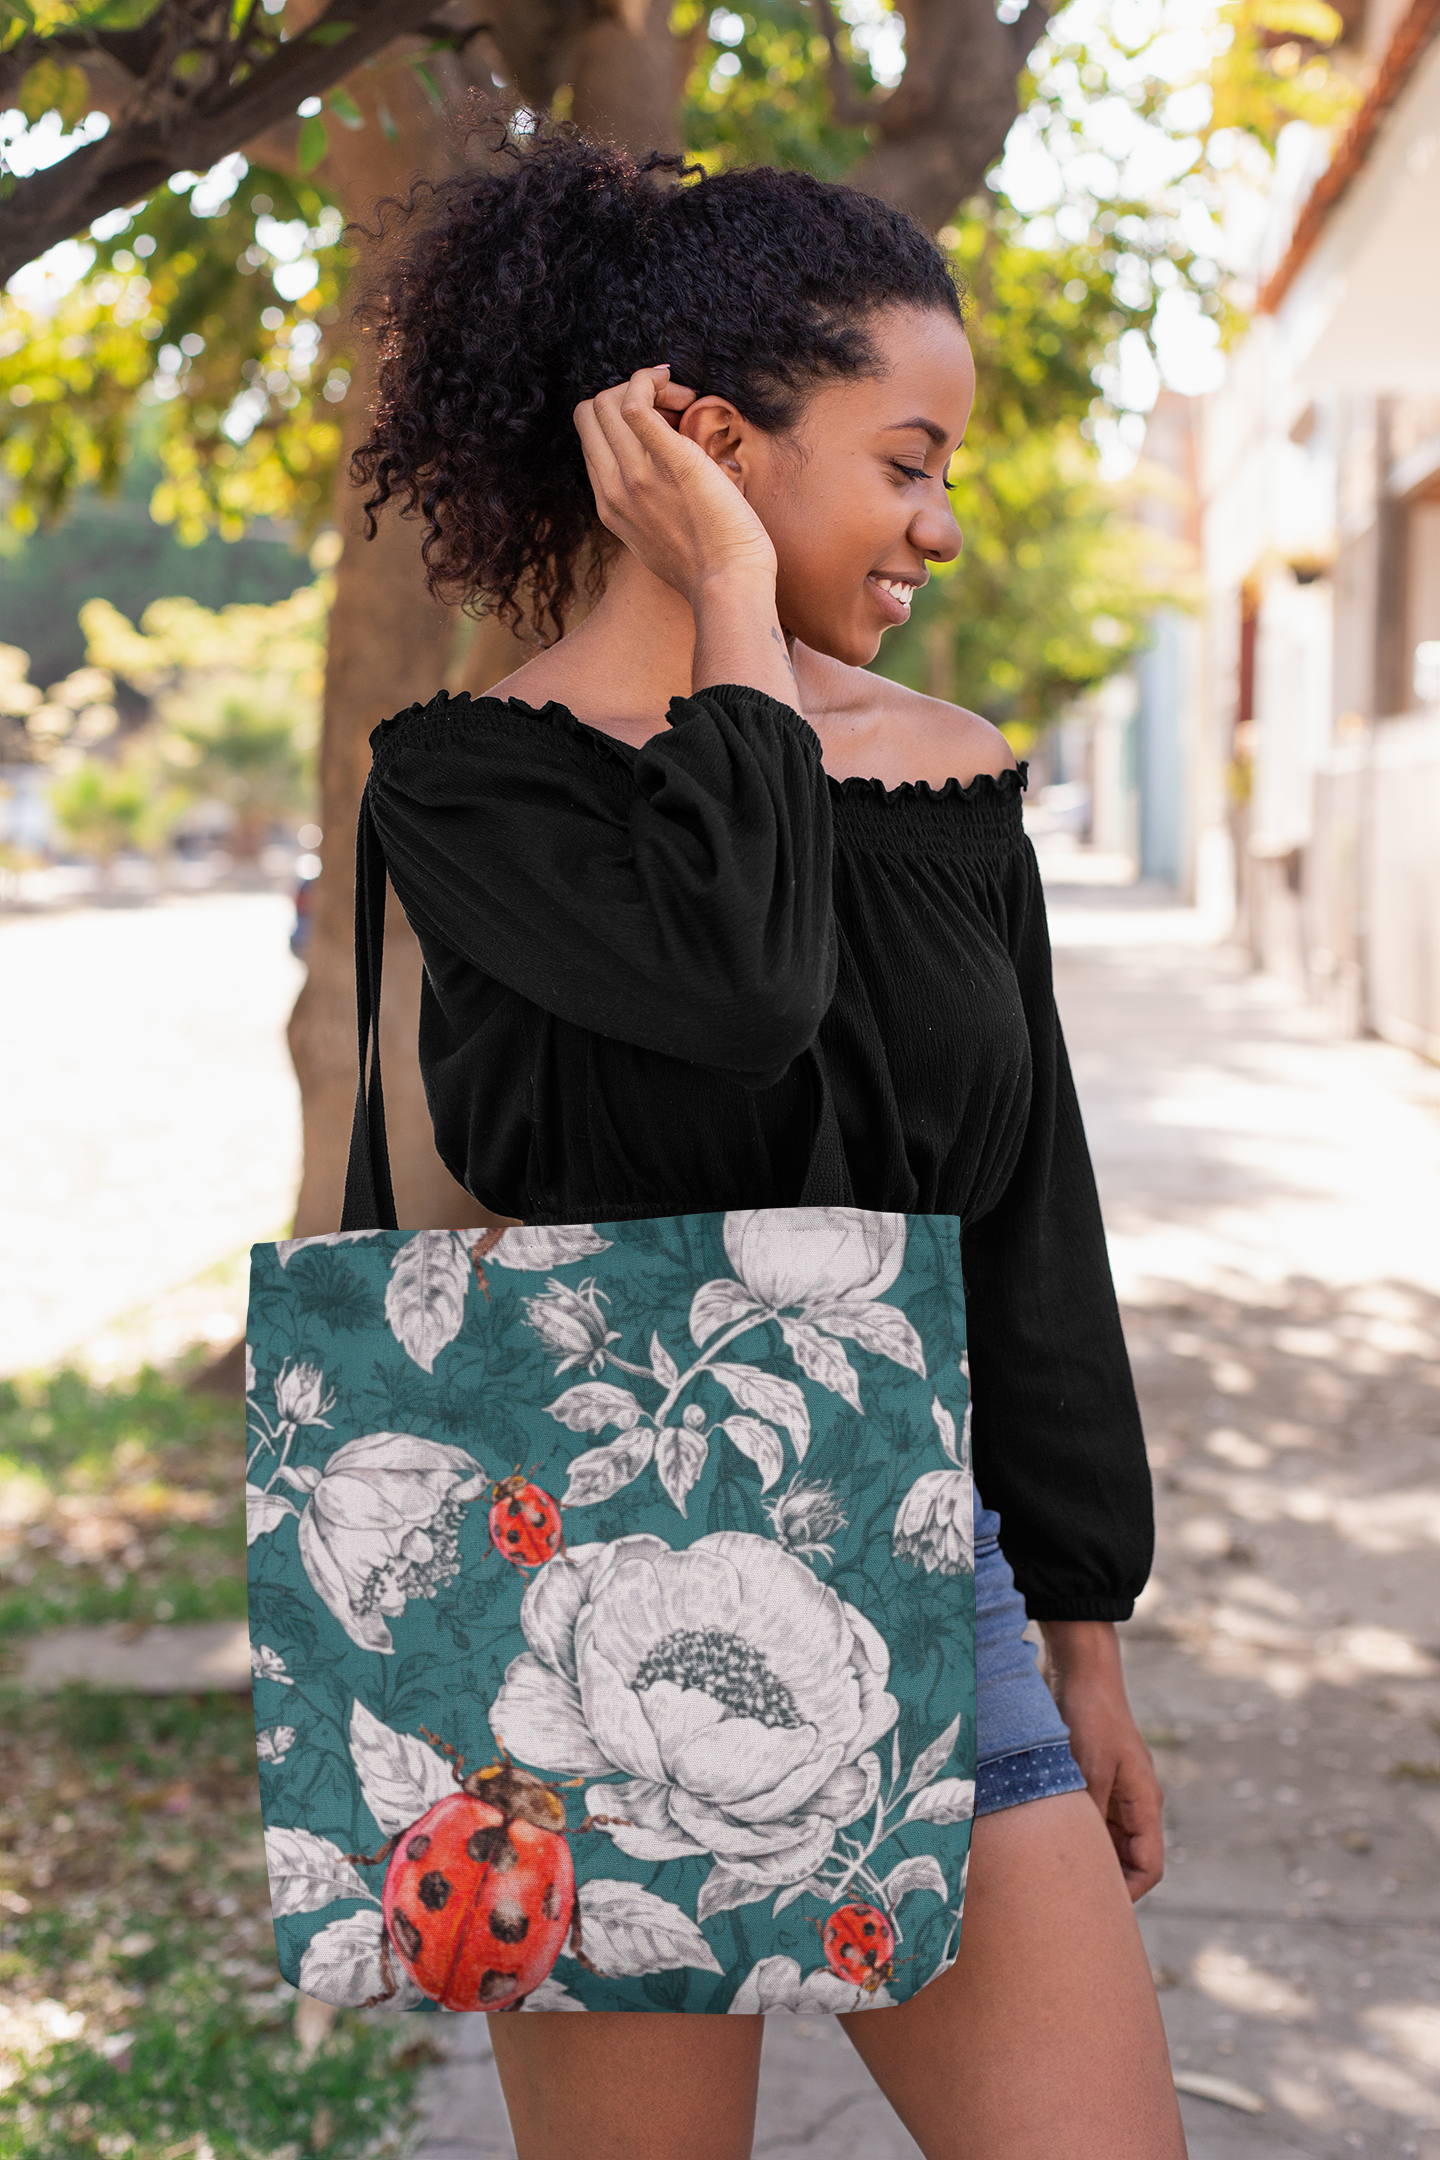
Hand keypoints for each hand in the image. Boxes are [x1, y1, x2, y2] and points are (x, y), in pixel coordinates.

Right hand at [573, 366, 776, 605]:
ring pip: (607, 402)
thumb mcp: (658, 536)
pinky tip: (684, 395)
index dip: (621, 416)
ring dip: (646, 386)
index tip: (662, 423)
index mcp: (609, 505)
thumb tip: (666, 470)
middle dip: (626, 393)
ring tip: (684, 402)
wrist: (730, 586)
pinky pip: (636, 405)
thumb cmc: (709, 565)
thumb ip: (648, 504)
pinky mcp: (673, 464)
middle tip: (673, 407)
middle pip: (590, 412)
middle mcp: (614, 489)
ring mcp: (638, 477)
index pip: (590, 436)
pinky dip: (652, 383)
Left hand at [1040, 1621, 1164, 1899]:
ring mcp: (1109, 1792)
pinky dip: (1066, 1833)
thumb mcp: (1090, 1768)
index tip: (1092, 1905)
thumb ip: (1090, 1815)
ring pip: (1100, 1842)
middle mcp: (1130, 1803)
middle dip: (1099, 1880)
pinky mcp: (1088, 1780)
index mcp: (1143, 1804)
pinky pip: (1082, 1820)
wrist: (1079, 1669)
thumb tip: (1081, 1860)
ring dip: (1080, 1855)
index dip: (1126, 1894)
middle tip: (1061, 1896)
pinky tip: (1037, 1840)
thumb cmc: (1091, 1715)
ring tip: (1046, 1872)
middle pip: (1124, 1860)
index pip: (1147, 1867)